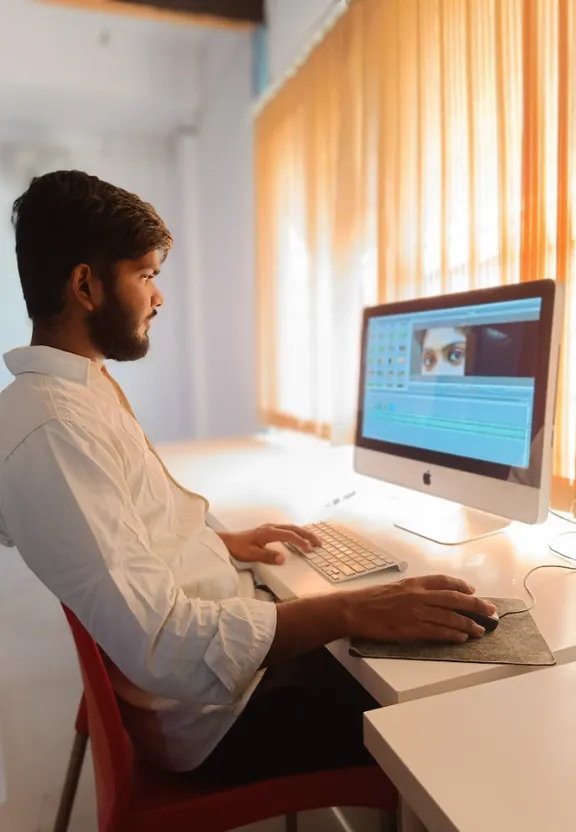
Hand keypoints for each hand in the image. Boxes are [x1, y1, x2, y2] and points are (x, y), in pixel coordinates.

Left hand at [219, 524, 321, 565]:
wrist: (227, 542)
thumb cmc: (238, 548)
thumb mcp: (251, 554)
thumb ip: (267, 556)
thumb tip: (283, 559)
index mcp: (268, 532)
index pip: (289, 535)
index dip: (300, 541)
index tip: (309, 549)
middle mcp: (271, 527)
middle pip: (293, 528)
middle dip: (307, 535)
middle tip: (319, 543)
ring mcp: (270, 528)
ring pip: (291, 528)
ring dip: (303, 533)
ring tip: (314, 541)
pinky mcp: (268, 531)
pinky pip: (286, 530)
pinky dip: (296, 533)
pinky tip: (299, 538)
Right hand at [346, 575, 497, 643]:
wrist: (355, 609)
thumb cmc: (370, 599)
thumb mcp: (394, 587)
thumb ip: (412, 591)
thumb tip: (428, 597)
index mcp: (414, 583)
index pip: (444, 581)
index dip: (461, 585)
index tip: (472, 591)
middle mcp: (419, 595)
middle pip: (454, 599)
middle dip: (475, 605)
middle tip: (490, 611)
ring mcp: (417, 612)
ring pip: (450, 617)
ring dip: (468, 624)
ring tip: (480, 630)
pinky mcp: (412, 629)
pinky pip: (438, 631)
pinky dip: (452, 634)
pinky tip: (462, 637)